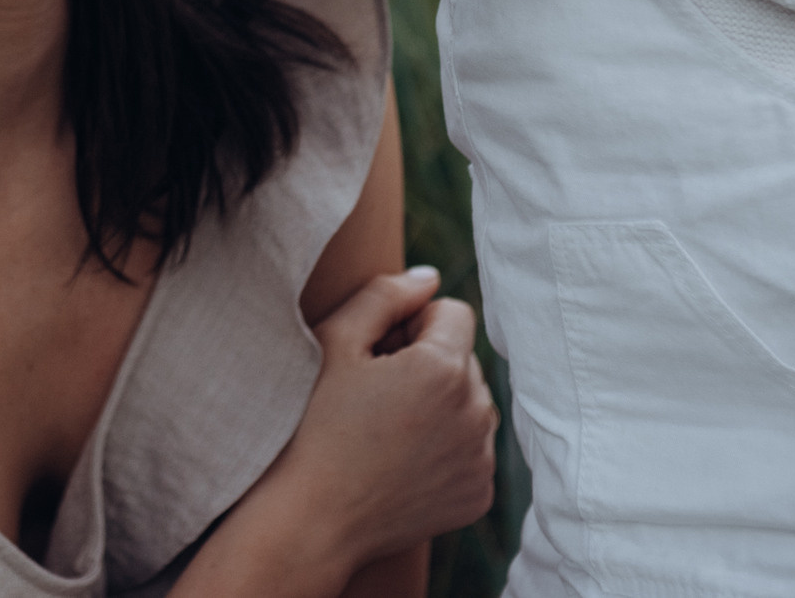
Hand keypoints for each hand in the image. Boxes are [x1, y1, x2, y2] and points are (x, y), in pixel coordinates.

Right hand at [264, 268, 499, 570]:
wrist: (313, 518)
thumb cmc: (314, 423)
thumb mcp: (336, 341)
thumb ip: (386, 295)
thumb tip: (430, 277)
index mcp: (444, 368)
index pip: (453, 312)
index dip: (412, 323)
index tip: (379, 352)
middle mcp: (476, 412)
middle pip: (464, 358)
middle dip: (429, 363)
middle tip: (377, 392)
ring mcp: (481, 458)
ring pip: (470, 403)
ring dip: (441, 404)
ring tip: (388, 428)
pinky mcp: (479, 494)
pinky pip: (473, 448)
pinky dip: (446, 448)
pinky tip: (402, 460)